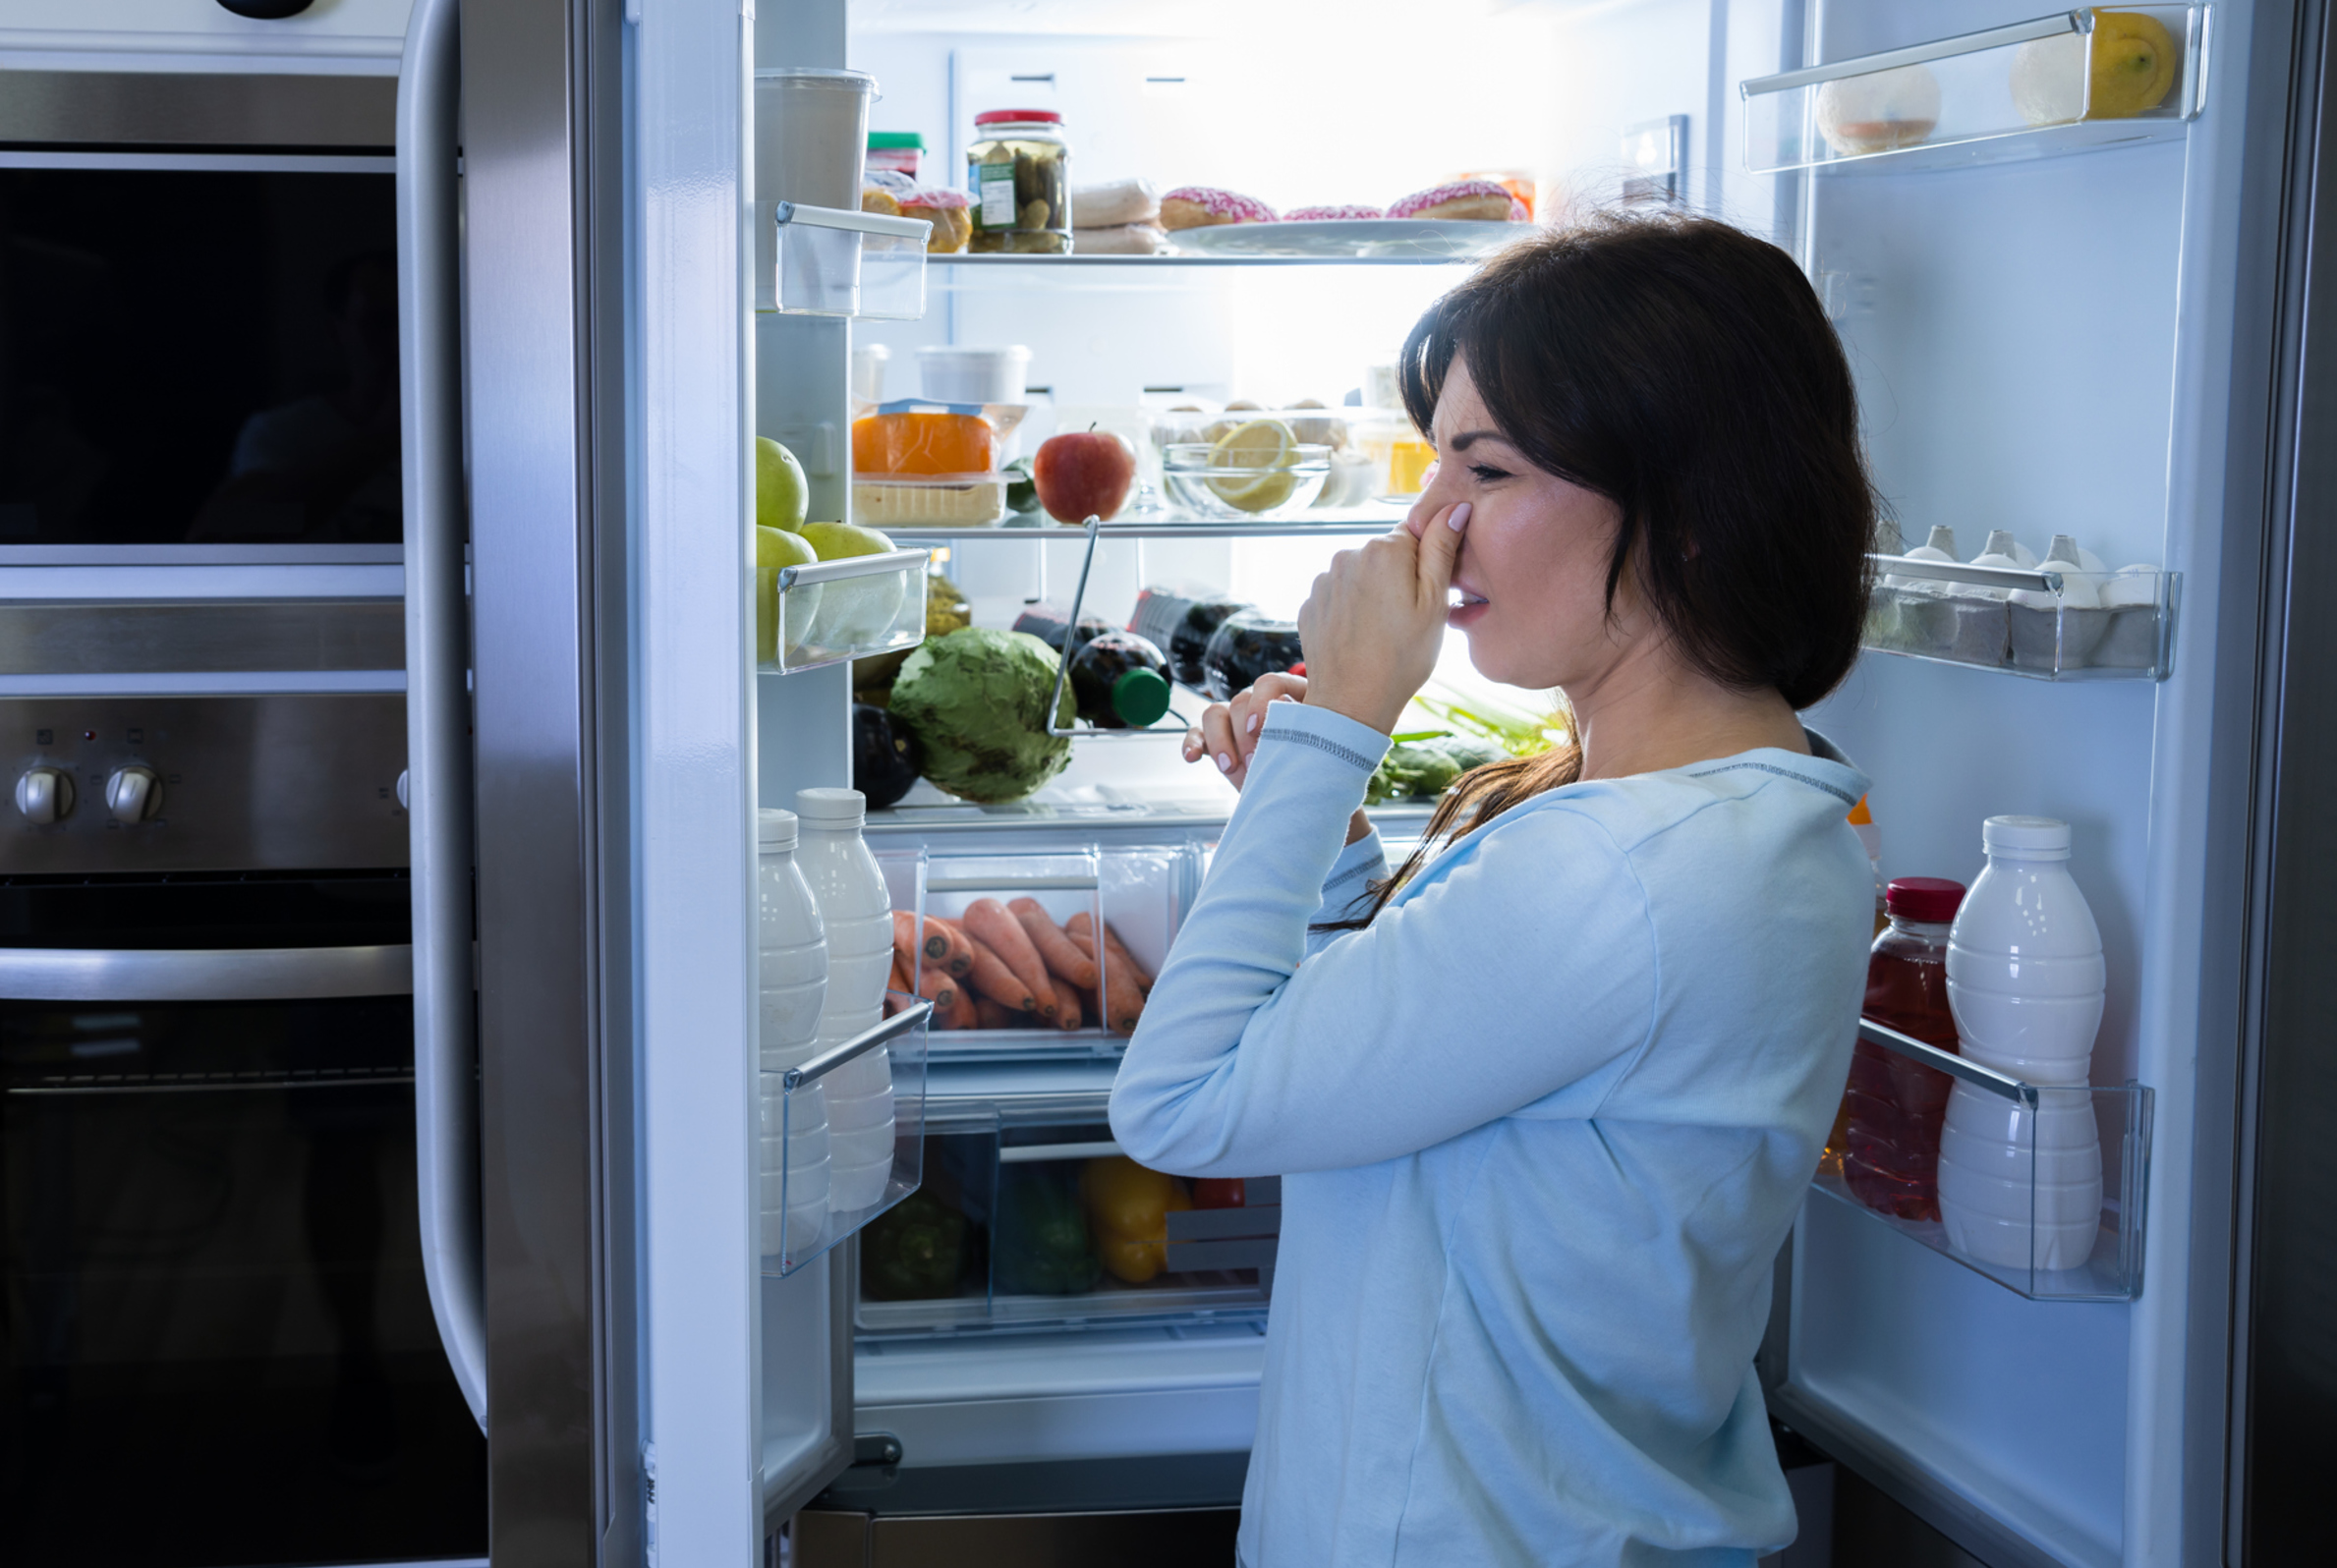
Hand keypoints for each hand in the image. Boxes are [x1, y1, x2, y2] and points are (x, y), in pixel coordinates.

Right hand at [1182, 671, 1307, 790]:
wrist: (1303, 780)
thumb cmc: (1317, 756)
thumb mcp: (1319, 741)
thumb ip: (1307, 728)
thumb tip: (1290, 712)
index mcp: (1289, 693)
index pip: (1269, 683)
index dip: (1262, 702)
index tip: (1258, 727)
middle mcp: (1258, 702)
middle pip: (1240, 701)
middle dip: (1243, 735)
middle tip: (1254, 763)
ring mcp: (1235, 719)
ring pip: (1215, 714)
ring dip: (1219, 740)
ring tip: (1228, 767)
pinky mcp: (1217, 738)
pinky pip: (1198, 734)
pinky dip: (1192, 744)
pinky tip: (1191, 757)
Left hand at [1297, 502, 1469, 734]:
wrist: (1351, 704)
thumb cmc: (1401, 658)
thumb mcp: (1434, 604)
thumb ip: (1442, 550)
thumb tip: (1455, 508)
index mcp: (1384, 551)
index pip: (1415, 536)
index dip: (1426, 564)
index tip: (1426, 593)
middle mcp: (1348, 556)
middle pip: (1385, 555)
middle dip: (1398, 578)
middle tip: (1407, 618)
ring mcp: (1324, 581)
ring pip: (1361, 576)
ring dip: (1372, 594)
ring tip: (1382, 632)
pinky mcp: (1310, 604)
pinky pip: (1338, 597)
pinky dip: (1350, 611)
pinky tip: (1361, 638)